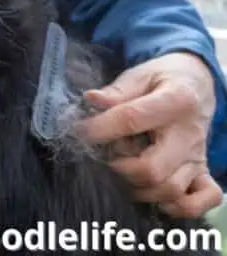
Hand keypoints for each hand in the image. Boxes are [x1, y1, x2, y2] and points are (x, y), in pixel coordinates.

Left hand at [76, 52, 223, 217]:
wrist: (197, 84)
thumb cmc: (162, 80)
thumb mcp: (140, 74)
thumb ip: (117, 91)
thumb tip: (91, 100)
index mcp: (175, 101)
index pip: (131, 119)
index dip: (98, 128)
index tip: (78, 131)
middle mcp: (190, 134)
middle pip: (153, 168)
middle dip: (119, 169)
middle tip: (104, 159)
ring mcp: (198, 157)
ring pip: (171, 190)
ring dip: (138, 189)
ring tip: (121, 173)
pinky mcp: (203, 172)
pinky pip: (202, 202)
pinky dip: (177, 207)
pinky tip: (154, 194)